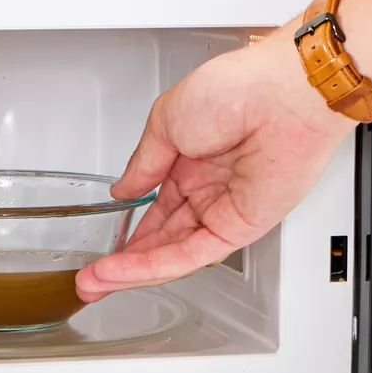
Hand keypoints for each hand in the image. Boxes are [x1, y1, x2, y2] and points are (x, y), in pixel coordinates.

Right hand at [76, 23, 356, 302]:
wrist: (281, 93)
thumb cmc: (237, 89)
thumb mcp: (166, 121)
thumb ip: (143, 164)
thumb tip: (123, 189)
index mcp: (191, 162)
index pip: (154, 212)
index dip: (126, 236)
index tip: (99, 252)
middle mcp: (208, 190)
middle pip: (160, 241)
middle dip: (122, 264)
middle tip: (90, 282)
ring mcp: (224, 210)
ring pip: (172, 254)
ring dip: (131, 272)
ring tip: (96, 283)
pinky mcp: (240, 227)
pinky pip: (191, 254)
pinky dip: (155, 266)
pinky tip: (125, 271)